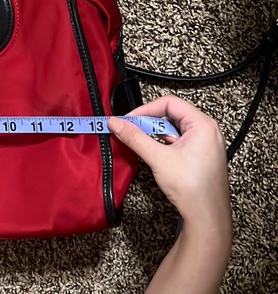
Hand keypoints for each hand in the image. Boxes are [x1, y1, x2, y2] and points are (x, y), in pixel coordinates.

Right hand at [109, 95, 231, 292]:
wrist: (208, 219)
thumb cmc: (191, 188)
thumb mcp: (158, 158)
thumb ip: (135, 137)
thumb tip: (115, 123)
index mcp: (202, 124)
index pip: (169, 103)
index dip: (146, 109)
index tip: (129, 119)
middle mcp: (206, 130)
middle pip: (171, 114)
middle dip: (148, 121)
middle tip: (130, 130)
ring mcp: (205, 144)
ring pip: (173, 128)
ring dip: (154, 133)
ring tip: (137, 141)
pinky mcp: (200, 156)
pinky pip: (178, 141)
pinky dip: (162, 143)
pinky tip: (150, 151)